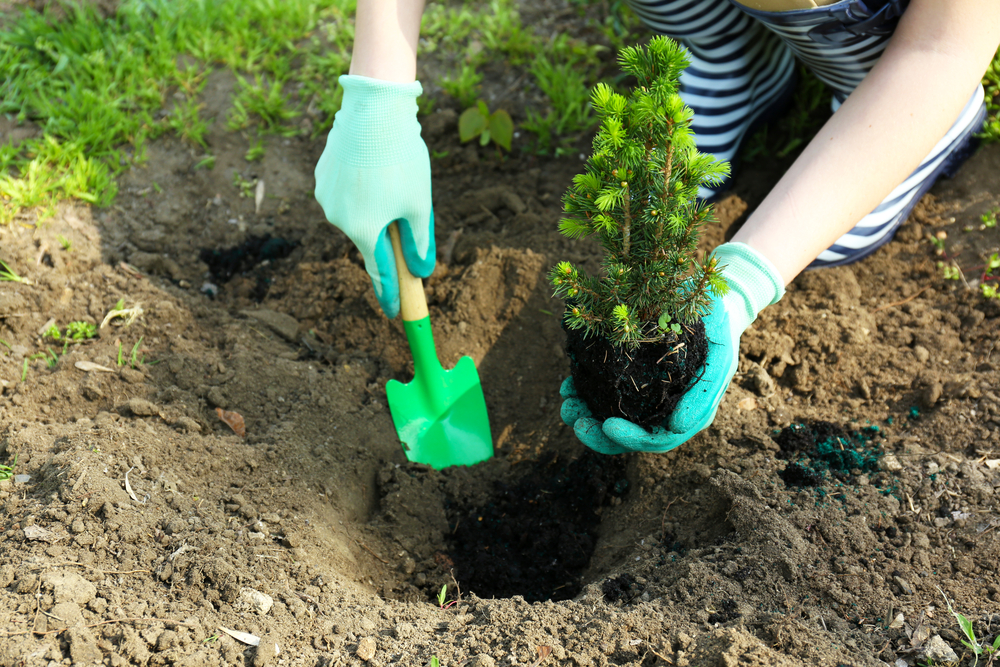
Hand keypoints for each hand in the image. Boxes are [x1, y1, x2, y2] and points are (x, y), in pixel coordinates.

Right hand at [314, 75, 434, 318]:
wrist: (373, 109)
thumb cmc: (401, 159)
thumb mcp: (419, 205)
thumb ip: (420, 243)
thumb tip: (422, 272)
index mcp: (364, 231)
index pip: (380, 272)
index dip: (389, 293)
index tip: (392, 311)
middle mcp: (338, 218)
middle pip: (369, 238)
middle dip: (387, 235)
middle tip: (405, 213)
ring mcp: (326, 196)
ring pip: (356, 213)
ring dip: (374, 207)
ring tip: (391, 176)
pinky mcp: (322, 175)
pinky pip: (346, 192)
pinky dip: (361, 188)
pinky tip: (374, 167)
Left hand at [559, 242, 784, 454]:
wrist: (714, 304)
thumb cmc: (719, 329)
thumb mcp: (721, 356)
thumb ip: (703, 393)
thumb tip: (676, 425)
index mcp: (688, 415)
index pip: (656, 439)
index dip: (631, 438)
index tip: (607, 426)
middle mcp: (664, 412)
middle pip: (628, 436)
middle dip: (597, 433)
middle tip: (574, 420)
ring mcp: (646, 397)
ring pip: (611, 418)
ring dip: (585, 415)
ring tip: (566, 403)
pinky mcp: (631, 380)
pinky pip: (604, 395)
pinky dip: (585, 393)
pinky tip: (568, 385)